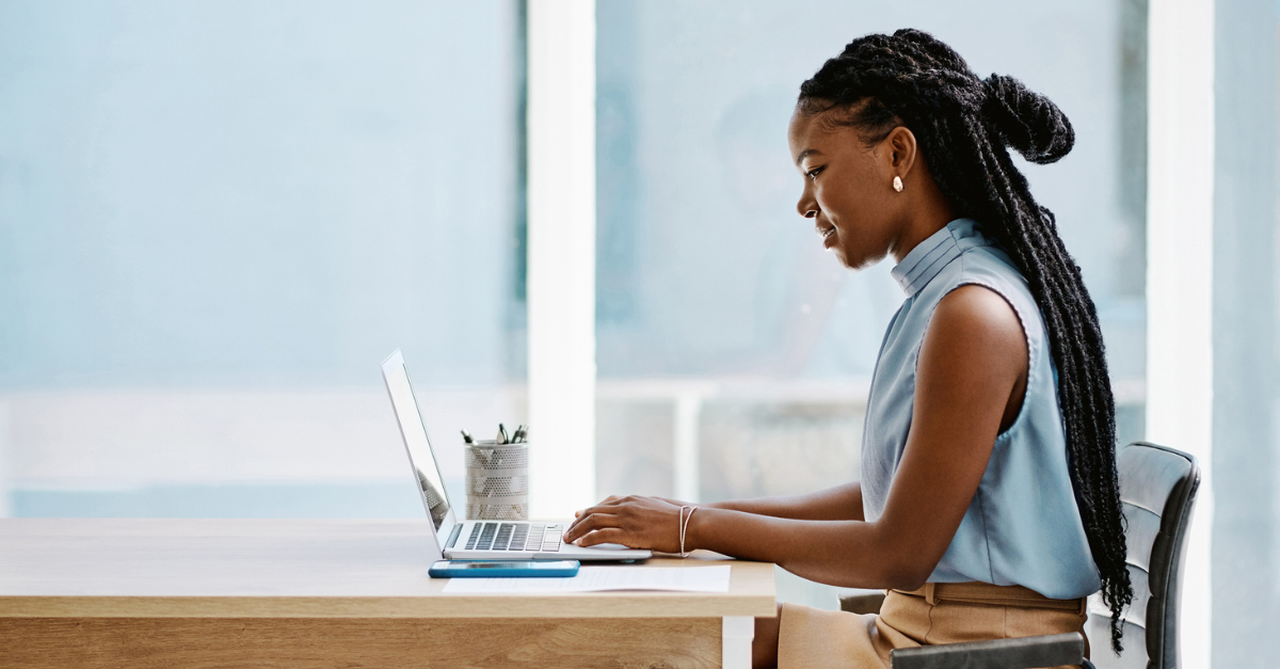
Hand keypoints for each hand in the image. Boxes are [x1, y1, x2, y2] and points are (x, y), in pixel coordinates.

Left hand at [563, 495, 688, 552]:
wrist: (691, 522)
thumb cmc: (679, 518)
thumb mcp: (657, 507)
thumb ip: (641, 508)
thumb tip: (636, 511)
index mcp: (633, 499)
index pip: (604, 503)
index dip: (589, 510)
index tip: (579, 515)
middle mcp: (626, 506)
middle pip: (594, 512)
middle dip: (578, 522)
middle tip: (568, 531)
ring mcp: (627, 518)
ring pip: (593, 522)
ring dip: (577, 531)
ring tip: (569, 539)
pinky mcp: (629, 533)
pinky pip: (602, 535)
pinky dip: (588, 539)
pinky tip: (581, 544)